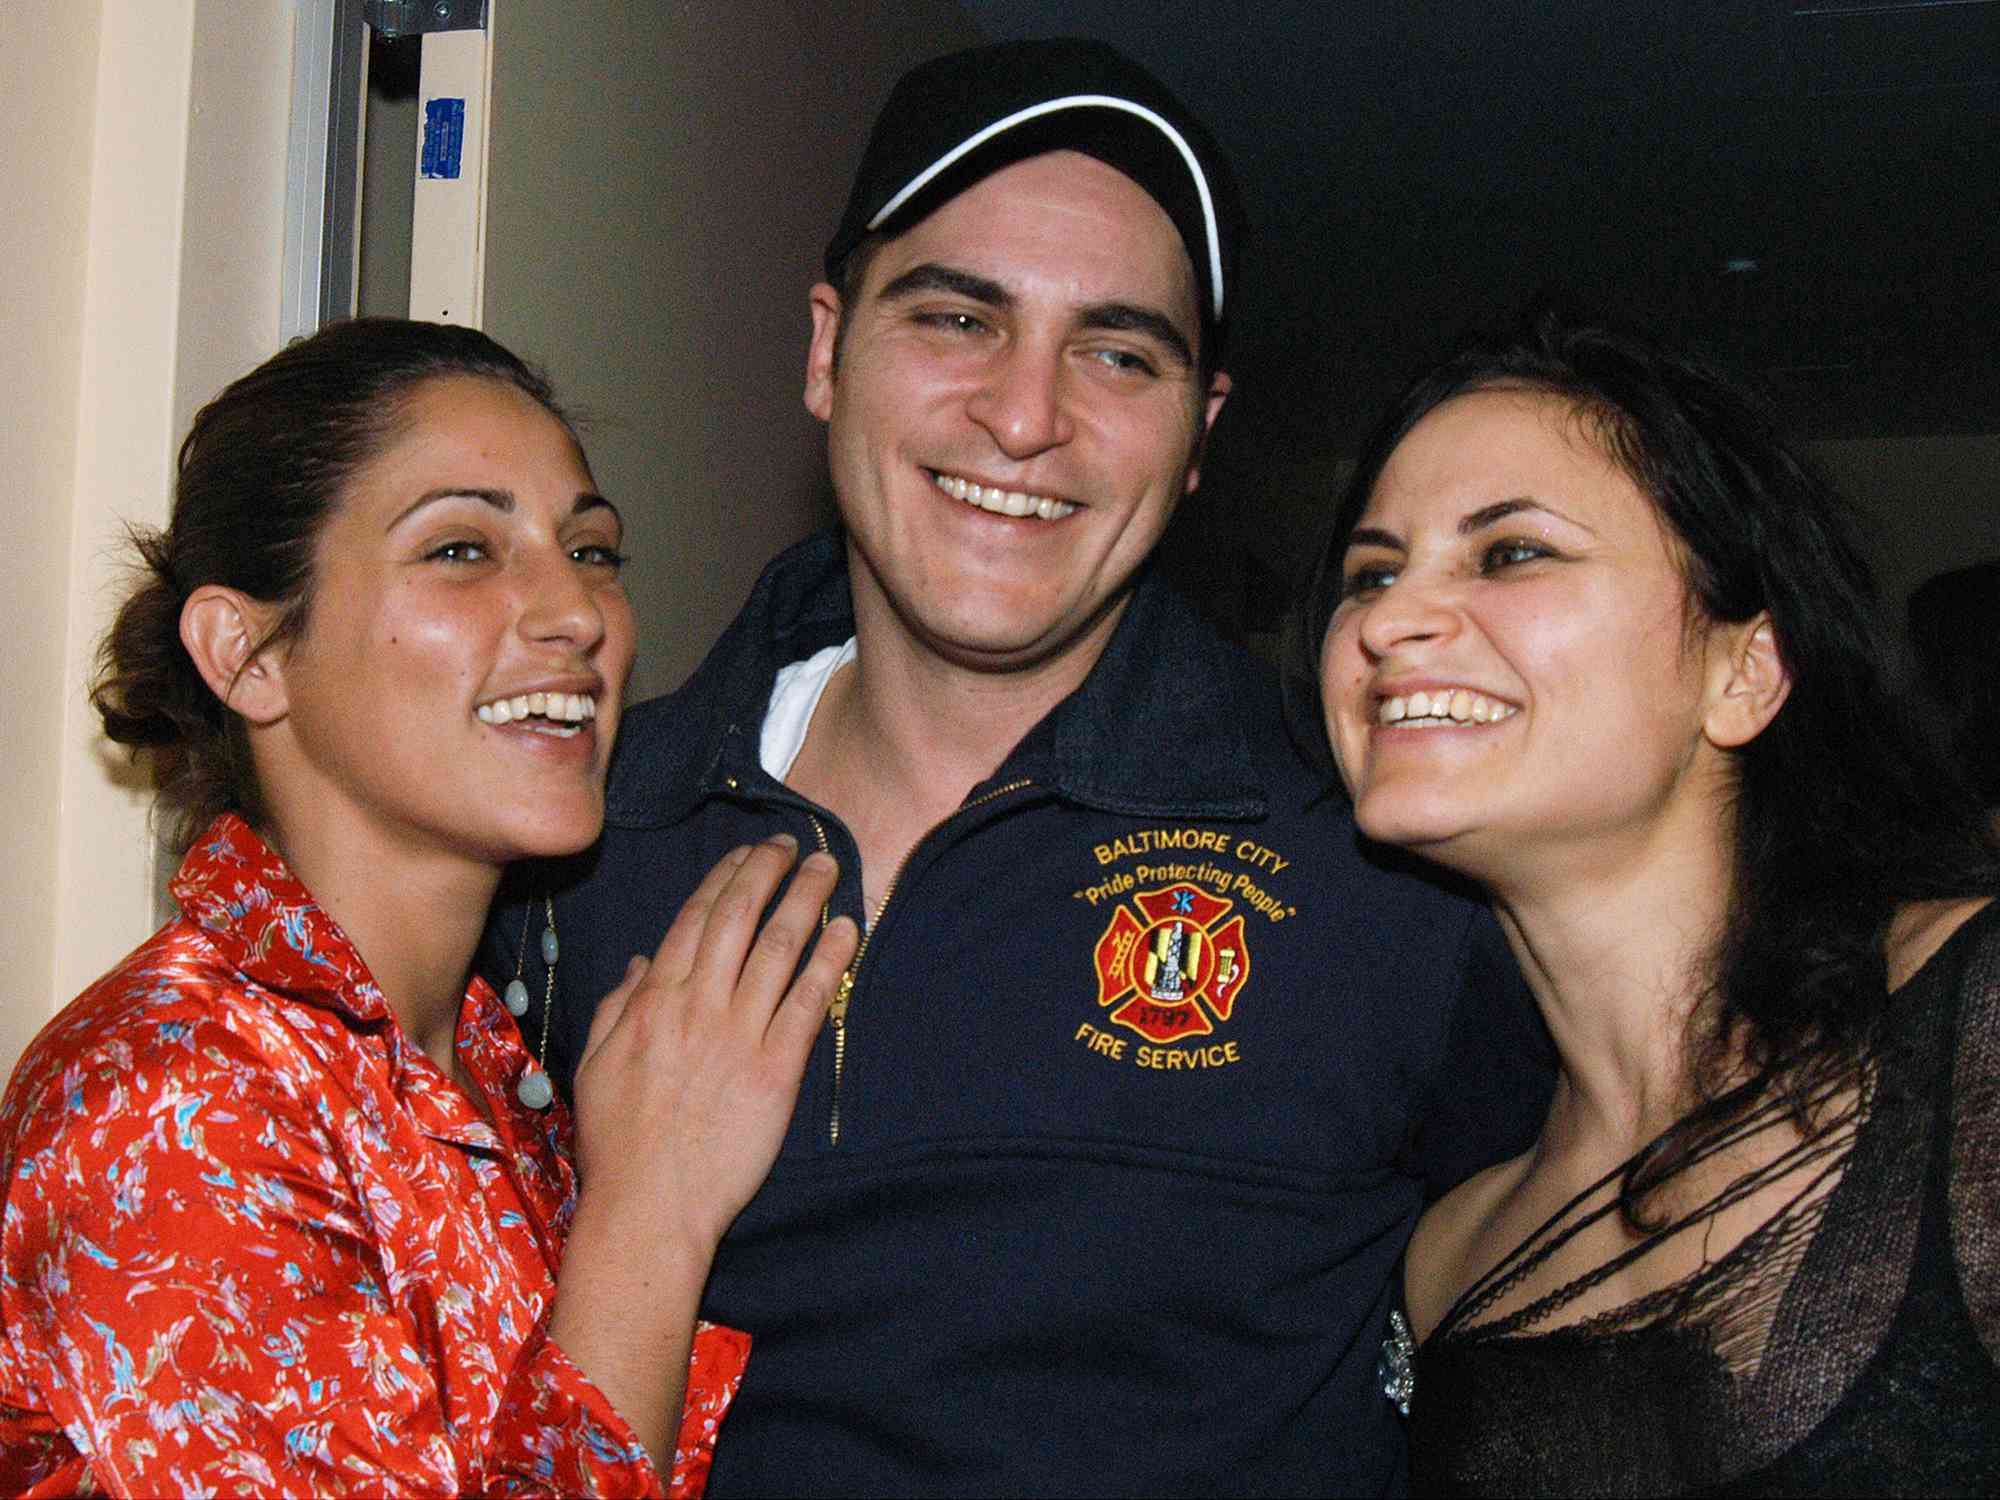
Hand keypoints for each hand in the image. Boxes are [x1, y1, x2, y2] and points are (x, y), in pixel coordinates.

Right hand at [569, 835, 859, 1255]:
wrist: (648, 1207)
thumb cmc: (618, 1143)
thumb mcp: (597, 1063)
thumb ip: (618, 1005)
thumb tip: (642, 962)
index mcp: (653, 1000)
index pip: (695, 919)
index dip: (726, 878)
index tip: (748, 853)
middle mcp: (698, 1005)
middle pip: (740, 918)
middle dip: (768, 871)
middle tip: (794, 845)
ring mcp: (739, 1035)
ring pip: (778, 947)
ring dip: (806, 899)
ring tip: (827, 868)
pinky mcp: (776, 1070)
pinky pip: (809, 1002)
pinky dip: (830, 960)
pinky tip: (847, 930)